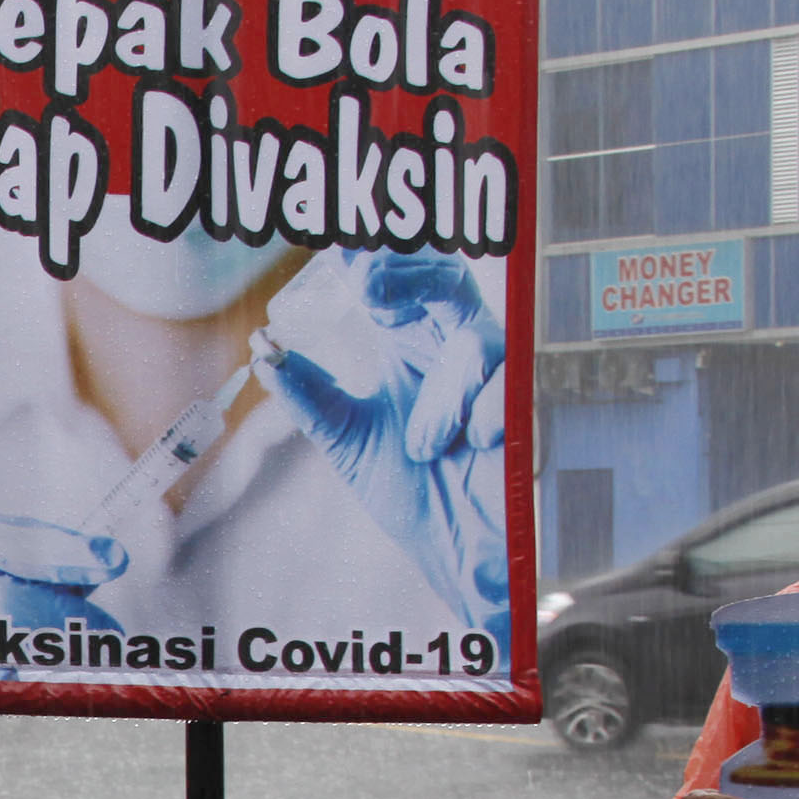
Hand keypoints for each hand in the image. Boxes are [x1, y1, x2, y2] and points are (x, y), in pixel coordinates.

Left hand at [254, 252, 510, 635]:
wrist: (460, 550)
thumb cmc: (413, 492)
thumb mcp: (347, 440)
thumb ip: (309, 395)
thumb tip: (265, 351)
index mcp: (410, 342)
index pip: (395, 278)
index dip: (372, 257)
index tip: (337, 248)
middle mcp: (453, 345)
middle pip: (442, 278)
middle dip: (408, 274)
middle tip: (368, 285)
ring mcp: (497, 372)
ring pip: (478, 337)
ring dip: (447, 391)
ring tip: (425, 445)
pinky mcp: (532, 404)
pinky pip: (515, 386)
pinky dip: (490, 409)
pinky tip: (479, 440)